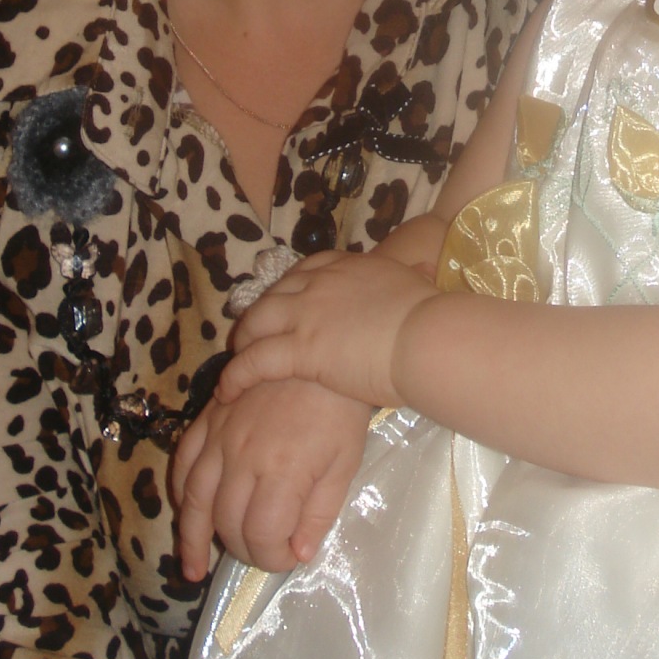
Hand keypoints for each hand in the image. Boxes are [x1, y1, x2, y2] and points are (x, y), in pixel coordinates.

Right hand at [171, 375, 372, 581]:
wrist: (324, 347)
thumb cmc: (341, 409)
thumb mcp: (345, 463)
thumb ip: (320, 512)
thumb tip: (298, 554)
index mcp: (282, 471)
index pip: (262, 535)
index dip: (272, 558)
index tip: (287, 559)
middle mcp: (242, 456)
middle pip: (227, 522)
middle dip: (242, 550)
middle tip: (259, 555)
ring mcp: (221, 434)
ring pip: (194, 497)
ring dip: (192, 536)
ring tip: (193, 565)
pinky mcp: (210, 416)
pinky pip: (183, 459)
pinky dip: (179, 490)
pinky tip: (185, 510)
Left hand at [218, 250, 436, 408]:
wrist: (426, 336)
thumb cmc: (431, 317)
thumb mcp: (415, 284)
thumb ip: (406, 280)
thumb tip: (423, 272)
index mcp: (349, 266)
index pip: (309, 268)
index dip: (293, 286)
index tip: (290, 301)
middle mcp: (320, 283)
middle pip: (275, 293)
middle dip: (261, 313)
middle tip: (255, 334)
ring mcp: (305, 314)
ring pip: (256, 322)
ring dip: (243, 340)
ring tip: (237, 358)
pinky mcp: (298, 349)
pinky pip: (254, 361)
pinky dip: (236, 375)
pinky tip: (227, 391)